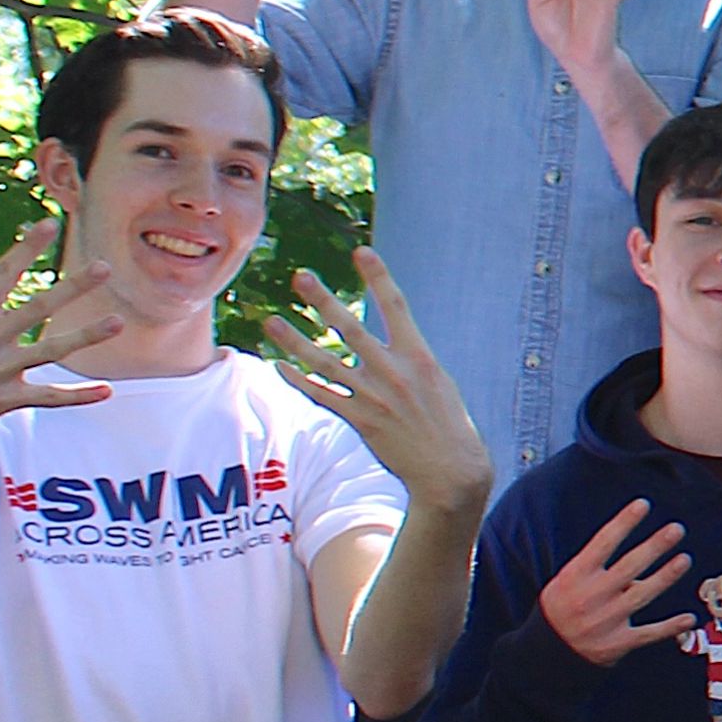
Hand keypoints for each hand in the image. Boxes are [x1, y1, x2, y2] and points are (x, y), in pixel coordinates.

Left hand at [258, 252, 490, 516]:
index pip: (396, 306)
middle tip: (300, 276)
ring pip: (324, 362)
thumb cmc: (449, 424)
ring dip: (294, 340)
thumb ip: (409, 360)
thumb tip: (385, 343)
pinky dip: (297, 380)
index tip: (362, 251)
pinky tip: (277, 365)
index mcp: (419, 355)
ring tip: (271, 321)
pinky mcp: (359, 421)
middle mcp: (393, 371)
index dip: (378, 277)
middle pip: (350, 328)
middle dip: (322, 300)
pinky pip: (320, 395)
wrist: (450, 470)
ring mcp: (372, 396)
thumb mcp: (438, 381)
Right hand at [532, 498, 695, 664]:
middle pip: (629, 567)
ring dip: (665, 577)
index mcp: (575, 576)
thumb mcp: (566, 581)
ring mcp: (605, 621)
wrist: (547, 652)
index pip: (603, 543)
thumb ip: (597, 568)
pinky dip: (670, 627)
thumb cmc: (563, 606)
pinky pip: (648, 634)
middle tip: (676, 529)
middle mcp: (591, 597)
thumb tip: (639, 556)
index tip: (643, 504)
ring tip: (684, 559)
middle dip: (654, 547)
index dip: (624, 523)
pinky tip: (689, 618)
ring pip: (642, 595)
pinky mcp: (617, 644)